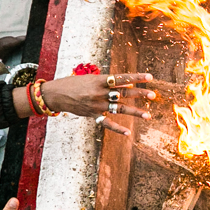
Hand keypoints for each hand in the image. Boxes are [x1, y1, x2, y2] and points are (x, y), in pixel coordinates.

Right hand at [40, 73, 154, 135]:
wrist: (56, 94)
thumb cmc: (75, 83)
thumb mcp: (91, 78)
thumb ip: (108, 82)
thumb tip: (126, 84)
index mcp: (99, 80)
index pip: (122, 78)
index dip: (136, 77)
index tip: (150, 77)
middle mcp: (99, 93)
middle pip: (124, 93)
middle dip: (139, 93)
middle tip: (153, 95)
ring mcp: (96, 105)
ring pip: (119, 109)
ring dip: (135, 112)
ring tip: (148, 115)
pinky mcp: (92, 115)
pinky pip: (107, 123)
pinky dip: (118, 128)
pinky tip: (128, 133)